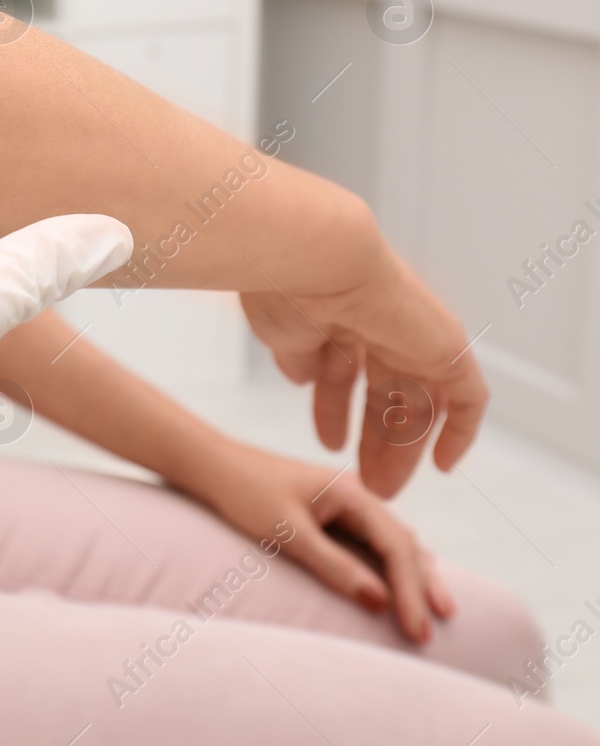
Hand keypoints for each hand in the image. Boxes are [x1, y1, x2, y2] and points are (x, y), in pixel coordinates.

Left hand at [192, 438, 454, 642]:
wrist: (214, 466)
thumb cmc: (246, 494)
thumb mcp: (288, 533)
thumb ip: (333, 566)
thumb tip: (381, 602)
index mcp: (353, 493)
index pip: (397, 546)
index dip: (411, 591)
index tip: (418, 629)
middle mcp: (358, 495)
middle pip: (405, 544)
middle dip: (422, 587)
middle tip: (433, 631)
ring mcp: (349, 503)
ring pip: (396, 542)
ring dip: (416, 576)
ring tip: (436, 611)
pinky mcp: (335, 513)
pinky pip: (376, 542)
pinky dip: (395, 565)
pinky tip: (406, 584)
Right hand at [242, 230, 488, 497]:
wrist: (317, 260)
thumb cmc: (286, 290)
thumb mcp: (282, 336)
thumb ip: (297, 359)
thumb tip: (305, 380)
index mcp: (338, 322)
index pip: (343, 375)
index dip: (338, 413)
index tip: (332, 445)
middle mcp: (377, 328)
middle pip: (383, 395)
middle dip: (373, 440)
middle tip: (365, 482)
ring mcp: (413, 336)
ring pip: (417, 403)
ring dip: (403, 449)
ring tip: (384, 489)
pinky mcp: (446, 347)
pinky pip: (467, 397)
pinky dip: (460, 431)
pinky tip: (442, 464)